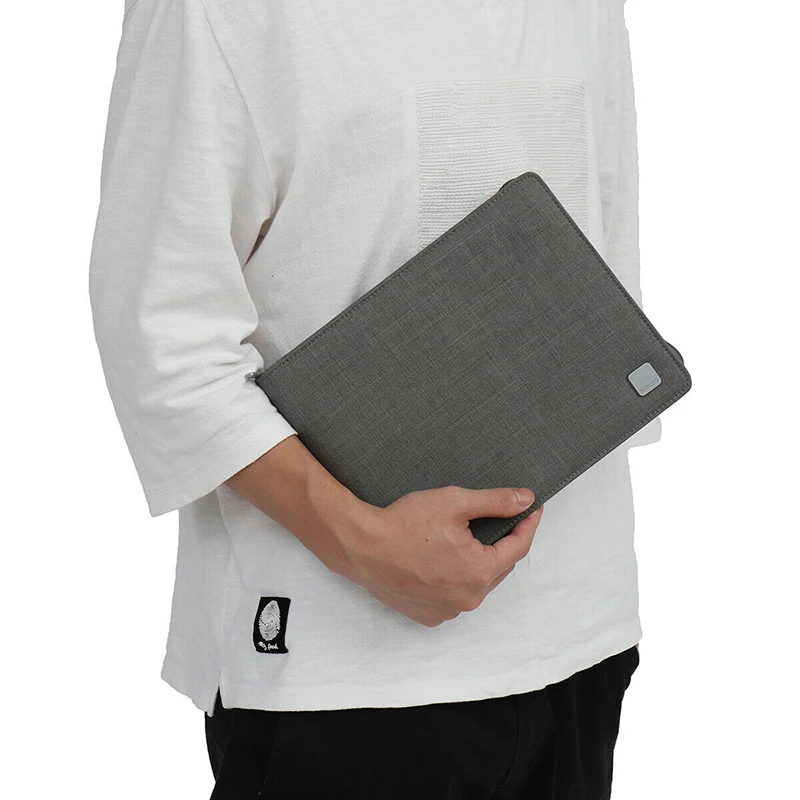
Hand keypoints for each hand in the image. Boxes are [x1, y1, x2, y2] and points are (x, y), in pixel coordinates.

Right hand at [337, 486, 543, 626]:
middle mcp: (468, 598)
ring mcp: (448, 610)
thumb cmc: (404, 524)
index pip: (519, 548)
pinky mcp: (430, 615)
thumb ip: (495, 501)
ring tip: (461, 541)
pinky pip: (455, 597)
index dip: (527, 525)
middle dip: (500, 543)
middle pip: (499, 567)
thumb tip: (525, 500)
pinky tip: (442, 561)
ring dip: (478, 564)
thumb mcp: (455, 503)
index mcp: (479, 571)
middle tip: (495, 519)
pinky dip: (456, 580)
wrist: (362, 547)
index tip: (531, 510)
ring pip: (477, 583)